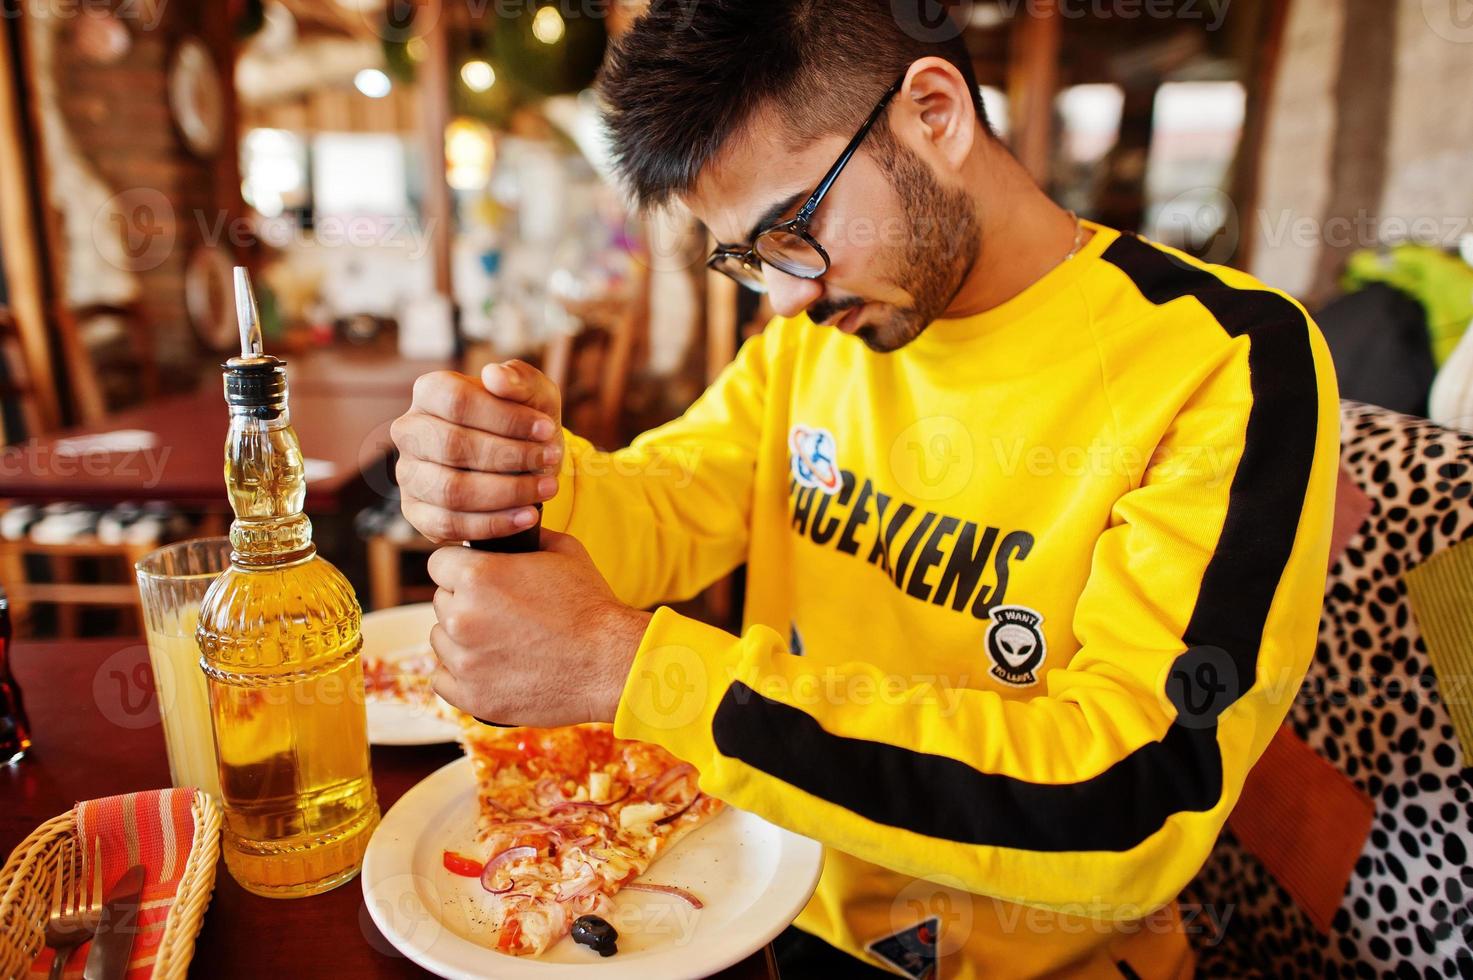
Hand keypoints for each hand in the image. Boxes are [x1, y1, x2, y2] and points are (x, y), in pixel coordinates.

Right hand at [391, 361, 563, 542]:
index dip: (505, 417)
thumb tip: (495, 375)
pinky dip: (494, 523)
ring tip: (546, 488)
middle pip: (453, 445)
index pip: (457, 401)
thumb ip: (520, 379)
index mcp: (431, 392)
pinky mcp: (416, 512)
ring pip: (451, 489)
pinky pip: (448, 524)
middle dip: (510, 456)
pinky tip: (527, 516)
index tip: (547, 429)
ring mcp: (408, 473)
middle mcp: (409, 431)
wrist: (524, 467)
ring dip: (507, 492)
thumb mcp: (534, 396)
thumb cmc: (524, 424)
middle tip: (550, 460)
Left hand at [427, 529, 652, 726]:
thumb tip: (509, 528)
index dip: (461, 567)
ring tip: (502, 641)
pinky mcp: (472, 697)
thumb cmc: (591, 605)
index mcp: (477, 576)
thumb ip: (525, 536)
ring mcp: (464, 661)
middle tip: (501, 612)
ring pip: (441, 640)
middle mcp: (462, 617)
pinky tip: (490, 667)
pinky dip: (461, 675)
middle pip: (441, 601)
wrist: (611, 663)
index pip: (440, 562)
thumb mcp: (563, 551)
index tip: (479, 578)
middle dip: (465, 602)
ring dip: (462, 638)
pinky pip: (443, 680)